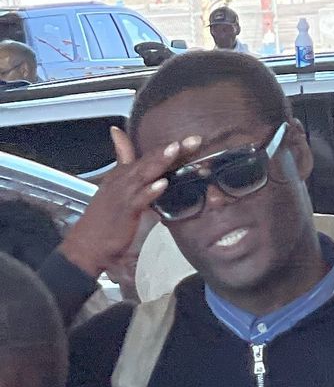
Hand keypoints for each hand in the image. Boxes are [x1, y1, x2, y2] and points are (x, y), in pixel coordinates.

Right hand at [60, 127, 201, 282]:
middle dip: (172, 149)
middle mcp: (123, 180)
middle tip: (195, 139)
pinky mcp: (124, 212)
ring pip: (144, 173)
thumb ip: (138, 182)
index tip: (192, 139)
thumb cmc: (106, 223)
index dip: (169, 146)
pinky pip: (138, 199)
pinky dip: (149, 191)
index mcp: (123, 175)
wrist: (86, 247)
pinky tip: (162, 184)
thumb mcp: (123, 196)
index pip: (149, 156)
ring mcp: (123, 195)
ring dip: (160, 161)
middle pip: (150, 160)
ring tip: (176, 149)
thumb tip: (158, 177)